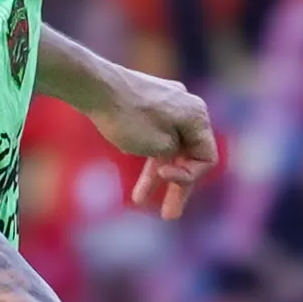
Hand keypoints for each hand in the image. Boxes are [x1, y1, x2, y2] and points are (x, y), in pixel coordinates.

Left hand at [78, 58, 221, 218]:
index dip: (189, 176)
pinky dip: (147, 153)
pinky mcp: (149, 102)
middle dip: (177, 185)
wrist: (95, 85)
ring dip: (156, 174)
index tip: (163, 175)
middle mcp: (188, 106)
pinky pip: (156, 133)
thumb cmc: (128, 117)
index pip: (207, 158)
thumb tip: (174, 156)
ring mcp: (169, 102)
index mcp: (197, 116)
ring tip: (139, 200)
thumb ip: (175, 157)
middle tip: (168, 215)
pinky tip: (130, 163)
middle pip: (189, 154)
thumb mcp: (158, 147)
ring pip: (169, 145)